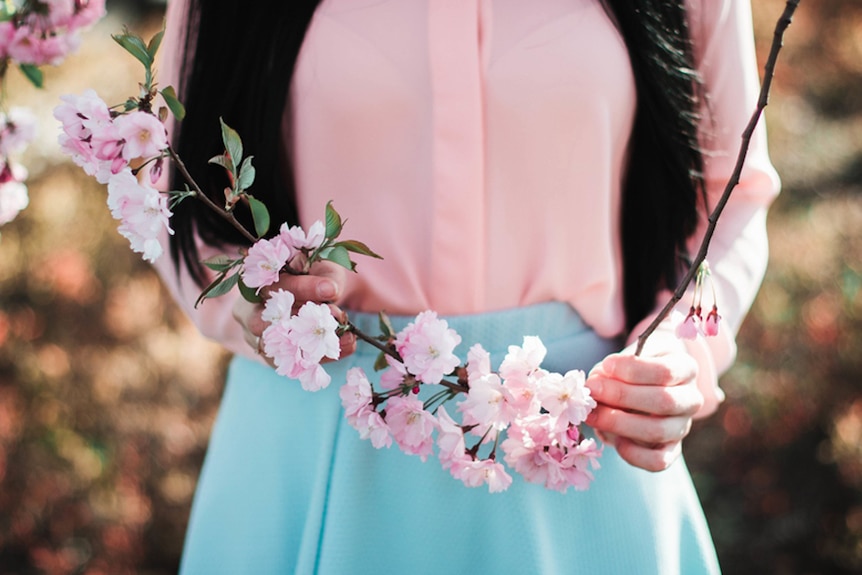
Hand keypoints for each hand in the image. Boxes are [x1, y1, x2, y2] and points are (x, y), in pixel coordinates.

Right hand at [232, 261, 356, 364]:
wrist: (310, 293)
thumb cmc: (313, 275)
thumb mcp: (321, 268)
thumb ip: (325, 277)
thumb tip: (331, 292)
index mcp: (256, 282)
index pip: (275, 286)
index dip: (304, 288)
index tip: (332, 289)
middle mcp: (248, 312)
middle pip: (263, 324)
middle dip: (302, 323)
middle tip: (337, 317)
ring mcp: (256, 338)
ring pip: (277, 348)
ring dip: (315, 344)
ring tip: (348, 337)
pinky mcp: (271, 357)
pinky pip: (292, 363)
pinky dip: (321, 356)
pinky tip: (346, 346)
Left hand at [585, 332, 703, 471]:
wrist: (645, 388)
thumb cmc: (634, 368)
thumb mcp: (629, 358)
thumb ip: (614, 368)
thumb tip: (596, 383)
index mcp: (686, 369)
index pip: (665, 371)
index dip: (633, 369)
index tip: (606, 365)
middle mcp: (691, 400)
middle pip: (663, 401)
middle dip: (622, 396)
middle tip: (593, 390)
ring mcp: (682, 427)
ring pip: (658, 431)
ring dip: (619, 424)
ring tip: (593, 415)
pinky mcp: (672, 450)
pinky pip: (658, 461)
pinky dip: (634, 454)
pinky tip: (615, 441)